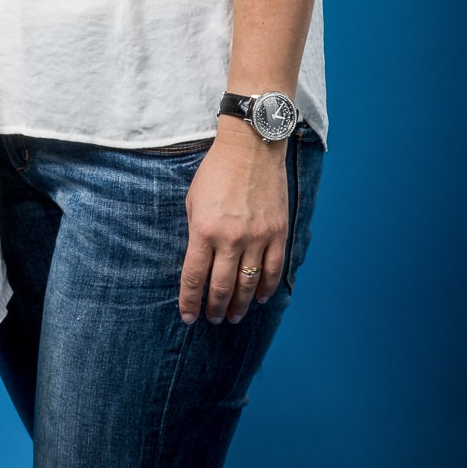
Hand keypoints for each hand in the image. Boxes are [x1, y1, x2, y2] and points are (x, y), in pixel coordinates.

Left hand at [178, 122, 288, 324]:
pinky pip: (272, 270)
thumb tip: (199, 262)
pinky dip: (265, 288)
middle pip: (221, 287)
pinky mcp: (277, 233)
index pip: (194, 277)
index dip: (190, 301)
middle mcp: (230, 239)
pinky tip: (258, 298)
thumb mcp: (193, 200)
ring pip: (248, 284)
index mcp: (203, 230)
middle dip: (215, 308)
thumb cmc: (216, 171)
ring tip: (233, 317)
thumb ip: (196, 232)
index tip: (189, 316)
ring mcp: (257, 238)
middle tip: (212, 319)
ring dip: (239, 305)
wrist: (251, 148)